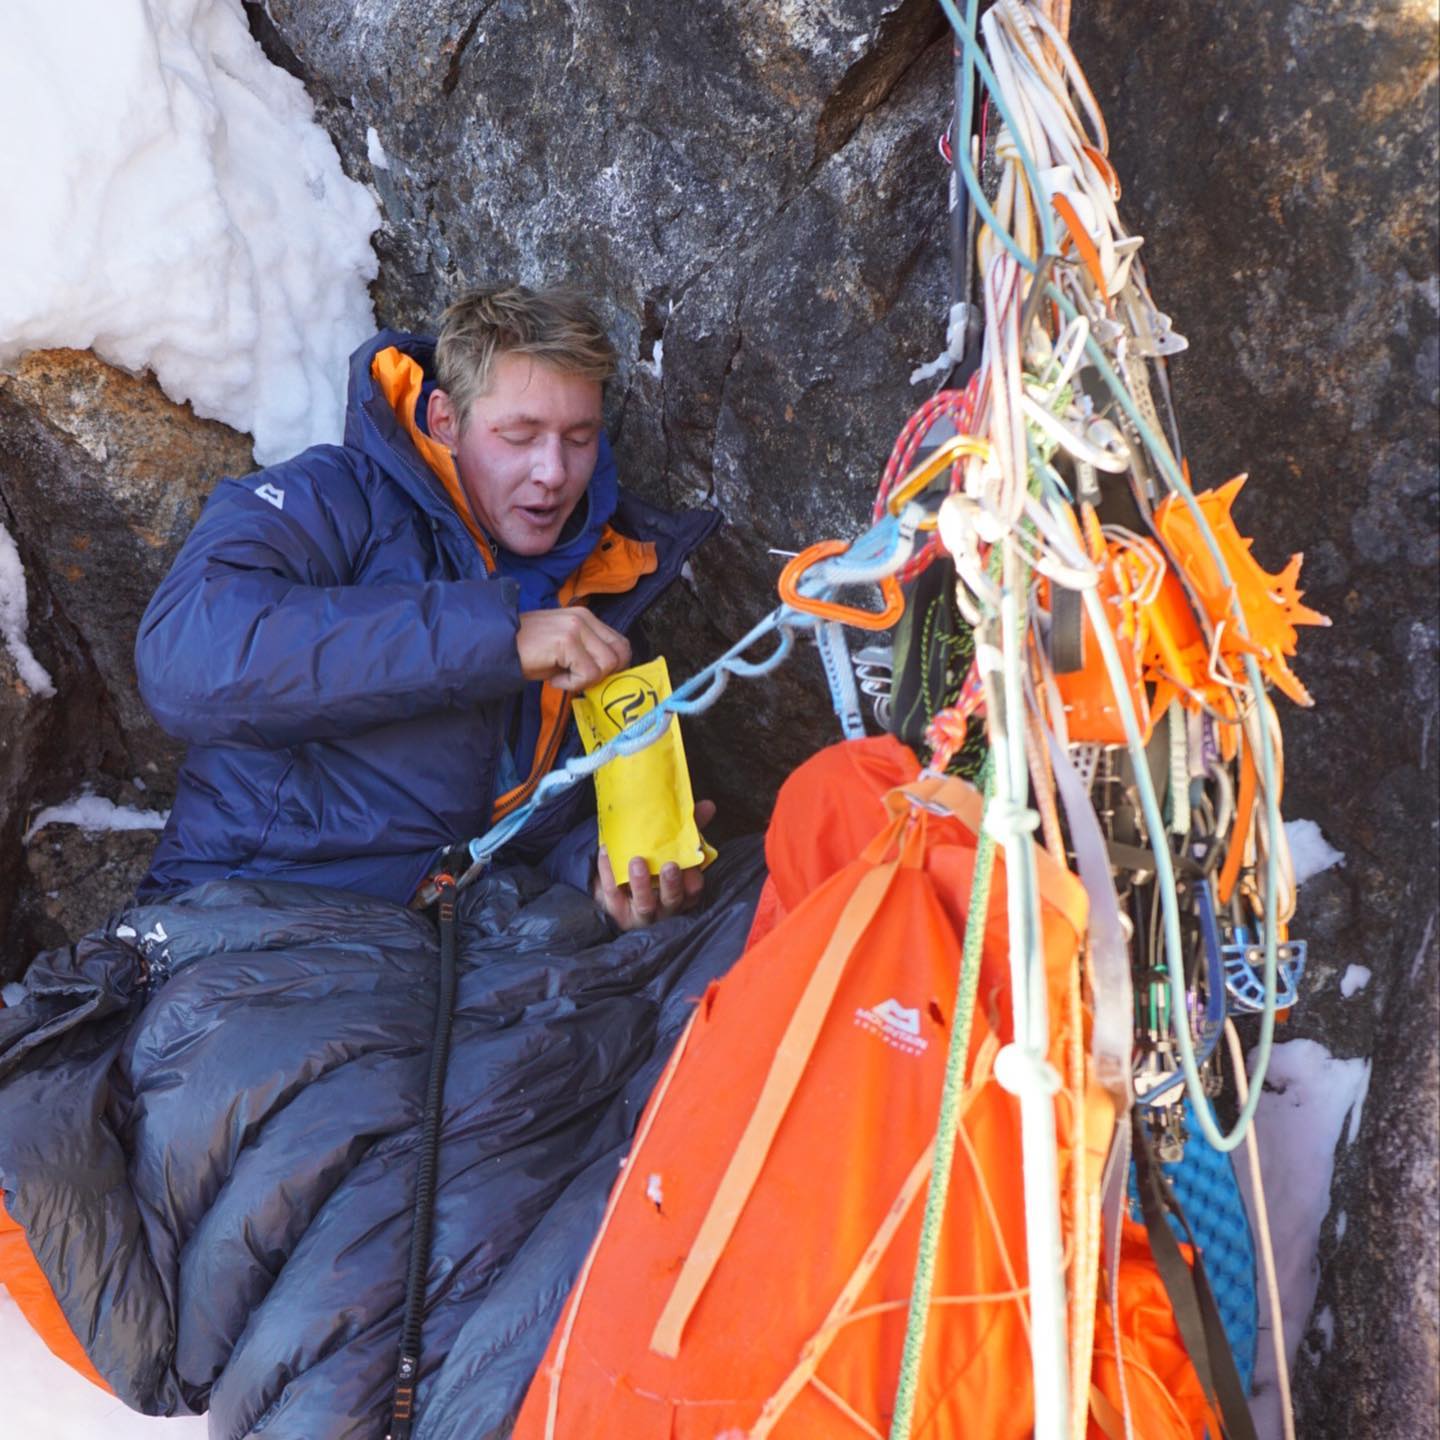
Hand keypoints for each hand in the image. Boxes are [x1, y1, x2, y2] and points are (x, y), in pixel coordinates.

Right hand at [516, 607, 630, 691]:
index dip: (612, 668)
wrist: (497, 647)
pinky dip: (572, 683)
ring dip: (586, 680)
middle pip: (620, 655)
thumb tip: (610, 674)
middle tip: (577, 679)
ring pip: (607, 665)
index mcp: (586, 617)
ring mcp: (576, 627)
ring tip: (561, 676)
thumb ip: (589, 654)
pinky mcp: (567, 640)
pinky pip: (588, 673)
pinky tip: (554, 679)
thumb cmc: (528, 653)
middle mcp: (584, 618)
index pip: (621, 644)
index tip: (589, 677)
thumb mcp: (565, 650)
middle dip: (603, 675)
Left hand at [594, 801, 716, 930]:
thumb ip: (690, 830)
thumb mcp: (672, 849)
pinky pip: (613, 892)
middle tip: (669, 866)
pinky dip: (610, 873)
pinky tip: (607, 853)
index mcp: (682, 893)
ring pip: (644, 904)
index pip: (692, 891)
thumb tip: (708, 805)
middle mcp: (664, 907)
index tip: (692, 864)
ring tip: (637, 861)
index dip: (693, 880)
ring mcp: (640, 912)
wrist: (618, 886)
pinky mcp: (616, 909)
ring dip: (641, 884)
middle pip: (672, 900)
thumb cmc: (653, 865)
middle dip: (671, 885)